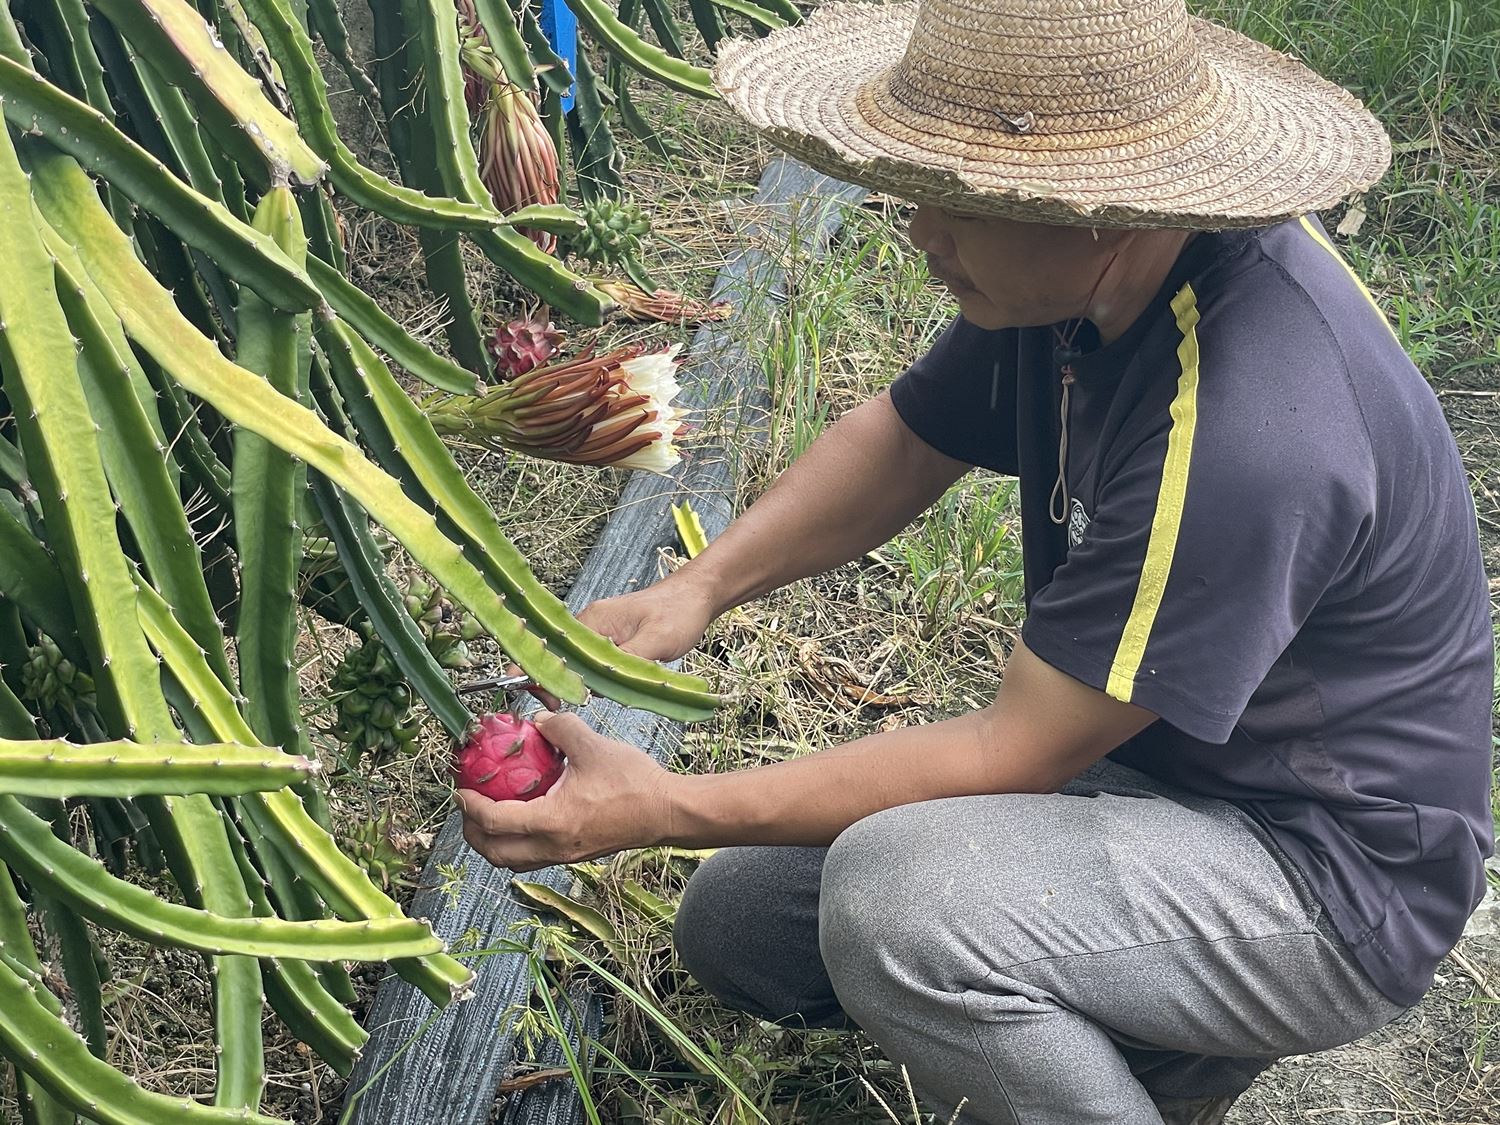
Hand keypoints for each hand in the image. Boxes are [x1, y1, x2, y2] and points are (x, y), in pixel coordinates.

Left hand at [456, 713, 676, 871]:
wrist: (666, 812)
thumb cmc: (633, 783)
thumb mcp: (591, 745)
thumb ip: (558, 728)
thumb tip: (537, 721)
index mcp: (551, 822)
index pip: (493, 820)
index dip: (469, 804)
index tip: (460, 787)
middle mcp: (553, 846)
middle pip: (495, 853)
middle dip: (472, 832)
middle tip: (466, 806)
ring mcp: (564, 854)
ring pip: (512, 860)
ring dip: (492, 842)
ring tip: (487, 816)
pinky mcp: (575, 854)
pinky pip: (532, 856)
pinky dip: (516, 843)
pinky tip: (522, 816)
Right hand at [499, 573, 720, 711]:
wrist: (696, 596)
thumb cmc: (679, 611)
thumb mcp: (656, 640)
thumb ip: (626, 664)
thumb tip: (598, 687)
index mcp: (593, 620)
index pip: (556, 651)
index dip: (547, 676)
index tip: (552, 701)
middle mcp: (590, 625)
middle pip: (563, 660)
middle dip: (562, 684)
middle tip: (569, 706)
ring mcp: (600, 634)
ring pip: (580, 665)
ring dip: (584, 683)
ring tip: (592, 699)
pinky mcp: (612, 643)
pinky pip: (596, 665)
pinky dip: (598, 679)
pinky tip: (606, 690)